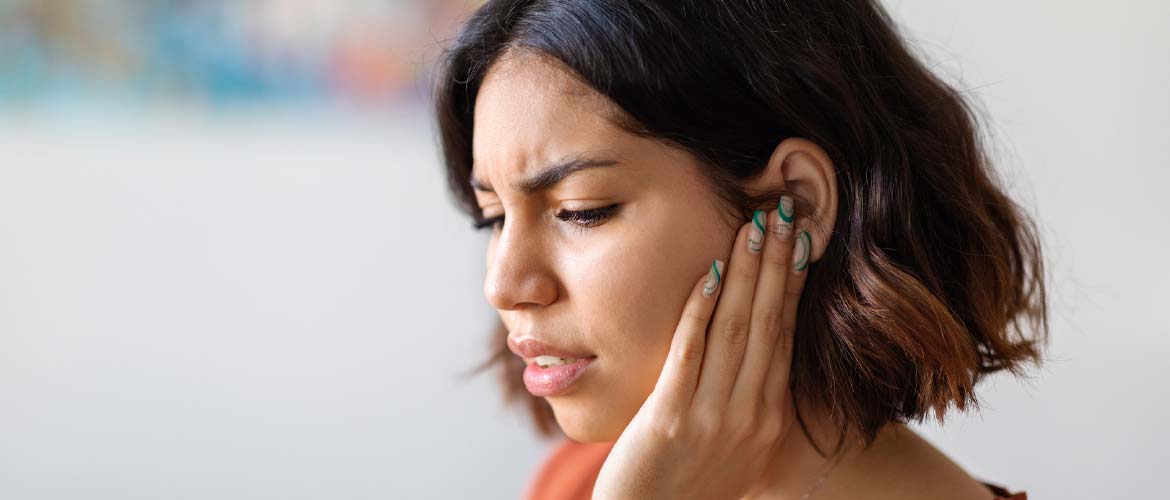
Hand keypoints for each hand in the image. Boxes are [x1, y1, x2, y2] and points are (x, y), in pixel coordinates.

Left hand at [591, 198, 810, 499]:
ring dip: (747, 273)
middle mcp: (752, 414)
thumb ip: (748, 401)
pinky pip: (692, 352)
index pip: (787, 335)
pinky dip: (702, 309)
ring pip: (738, 329)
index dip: (793, 284)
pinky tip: (709, 272)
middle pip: (771, 323)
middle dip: (777, 264)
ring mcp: (714, 416)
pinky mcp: (673, 418)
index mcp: (769, 417)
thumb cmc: (690, 486)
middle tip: (784, 213)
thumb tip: (757, 353)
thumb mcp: (737, 447)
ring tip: (754, 227)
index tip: (799, 239)